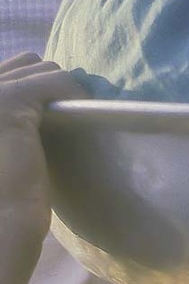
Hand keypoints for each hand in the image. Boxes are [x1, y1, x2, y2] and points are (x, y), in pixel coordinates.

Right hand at [0, 53, 85, 237]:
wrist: (4, 221)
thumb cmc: (6, 194)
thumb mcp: (7, 143)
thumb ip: (15, 119)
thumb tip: (44, 103)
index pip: (9, 68)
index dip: (36, 84)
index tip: (60, 105)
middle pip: (25, 61)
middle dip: (52, 83)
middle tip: (75, 109)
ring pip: (41, 67)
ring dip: (64, 88)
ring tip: (80, 114)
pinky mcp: (11, 101)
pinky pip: (54, 80)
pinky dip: (74, 92)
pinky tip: (86, 112)